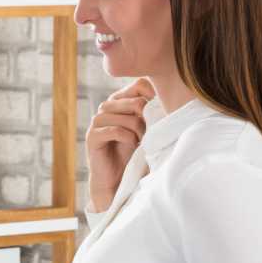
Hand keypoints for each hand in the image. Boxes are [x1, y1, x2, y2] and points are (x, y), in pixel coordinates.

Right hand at [86, 77, 155, 212]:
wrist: (117, 178)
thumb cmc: (134, 152)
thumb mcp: (146, 127)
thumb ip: (151, 110)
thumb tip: (169, 96)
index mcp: (120, 100)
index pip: (139, 84)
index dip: (154, 96)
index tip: (162, 112)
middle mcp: (107, 107)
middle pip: (134, 100)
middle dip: (147, 118)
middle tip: (149, 133)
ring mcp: (97, 120)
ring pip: (125, 115)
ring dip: (138, 129)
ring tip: (141, 141)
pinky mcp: (92, 136)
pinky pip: (114, 130)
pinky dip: (127, 138)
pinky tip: (131, 145)